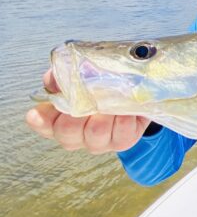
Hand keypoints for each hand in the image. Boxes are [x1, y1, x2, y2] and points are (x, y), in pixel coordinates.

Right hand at [25, 69, 149, 153]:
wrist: (135, 94)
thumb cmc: (102, 84)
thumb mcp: (81, 73)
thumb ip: (64, 74)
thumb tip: (55, 80)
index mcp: (59, 119)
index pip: (41, 123)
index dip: (42, 117)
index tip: (47, 106)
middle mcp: (75, 135)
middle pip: (66, 131)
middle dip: (77, 112)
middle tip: (89, 97)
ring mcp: (98, 142)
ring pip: (95, 133)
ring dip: (104, 114)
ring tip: (112, 100)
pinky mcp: (121, 142)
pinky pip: (122, 133)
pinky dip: (124, 119)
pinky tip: (127, 110)